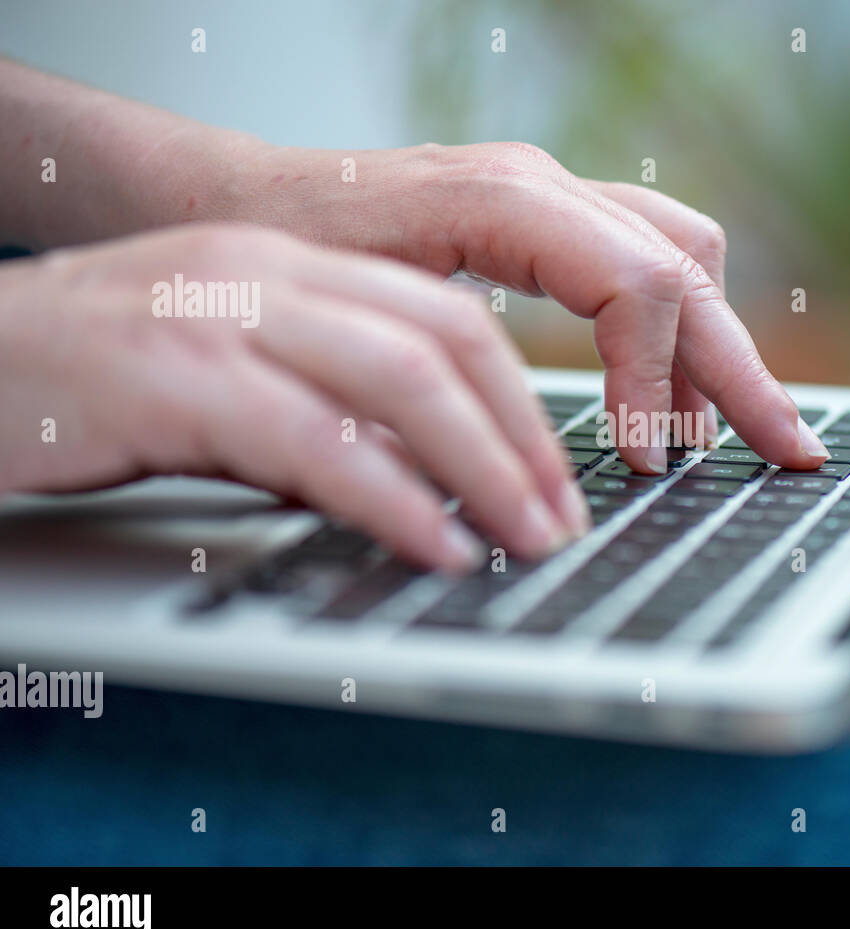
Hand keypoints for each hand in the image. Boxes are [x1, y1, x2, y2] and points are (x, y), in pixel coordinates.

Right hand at [0, 224, 590, 571]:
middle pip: (448, 339)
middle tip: (562, 518)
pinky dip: (391, 498)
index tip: (558, 477)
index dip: (521, 403)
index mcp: (295, 268)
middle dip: (523, 437)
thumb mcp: (234, 389)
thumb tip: (431, 488)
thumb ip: (328, 422)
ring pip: (399, 379)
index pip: (450, 319)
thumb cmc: (93, 385)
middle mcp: (269, 272)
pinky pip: (313, 438)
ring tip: (526, 539)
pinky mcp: (169, 372)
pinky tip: (435, 544)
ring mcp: (220, 311)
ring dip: (484, 468)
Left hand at [221, 141, 830, 471]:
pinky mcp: (549, 223)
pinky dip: (677, 330)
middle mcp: (543, 188)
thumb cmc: (278, 258)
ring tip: (718, 437)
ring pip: (683, 256)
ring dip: (713, 349)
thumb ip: (448, 382)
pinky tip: (669, 395)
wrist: (234, 202)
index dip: (657, 379)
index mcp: (502, 201)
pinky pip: (650, 260)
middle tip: (787, 453)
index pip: (637, 282)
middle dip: (742, 372)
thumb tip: (532, 485)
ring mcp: (552, 198)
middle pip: (686, 268)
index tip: (644, 462)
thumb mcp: (352, 324)